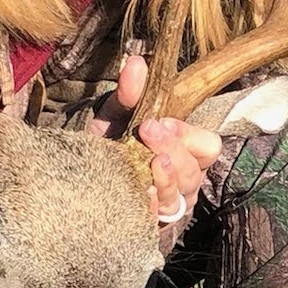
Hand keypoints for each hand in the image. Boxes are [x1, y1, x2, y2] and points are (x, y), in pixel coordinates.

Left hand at [116, 49, 220, 227]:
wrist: (79, 178)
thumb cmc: (111, 143)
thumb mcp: (117, 114)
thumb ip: (129, 92)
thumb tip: (135, 62)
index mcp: (184, 152)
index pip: (208, 147)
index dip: (189, 135)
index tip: (162, 121)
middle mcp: (182, 181)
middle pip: (192, 171)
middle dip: (173, 149)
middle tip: (147, 131)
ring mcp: (166, 206)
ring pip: (177, 196)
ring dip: (163, 178)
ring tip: (147, 163)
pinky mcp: (148, 225)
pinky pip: (154, 219)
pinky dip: (146, 204)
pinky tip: (136, 192)